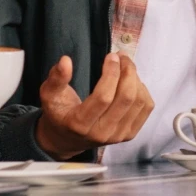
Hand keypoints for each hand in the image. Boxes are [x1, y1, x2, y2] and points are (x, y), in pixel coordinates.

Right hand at [35, 53, 153, 160]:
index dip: (111, 73)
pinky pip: (146, 108)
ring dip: (135, 78)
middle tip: (122, 56)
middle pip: (126, 98)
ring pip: (138, 101)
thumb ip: (56, 78)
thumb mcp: (49, 95)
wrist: (67, 139)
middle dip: (128, 71)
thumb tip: (65, 60)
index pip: (103, 97)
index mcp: (80, 124)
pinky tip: (131, 82)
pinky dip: (142, 90)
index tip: (111, 56)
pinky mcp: (129, 134)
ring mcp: (117, 136)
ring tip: (126, 66)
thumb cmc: (58, 113)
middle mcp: (101, 133)